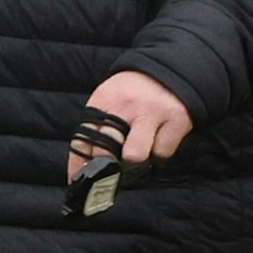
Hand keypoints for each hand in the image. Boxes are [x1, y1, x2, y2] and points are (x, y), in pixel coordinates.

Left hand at [69, 71, 192, 181]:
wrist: (171, 70)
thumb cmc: (134, 92)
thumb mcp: (110, 100)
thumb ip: (98, 127)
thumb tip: (86, 165)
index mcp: (104, 99)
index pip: (83, 138)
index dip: (78, 165)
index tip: (77, 182)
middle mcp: (126, 105)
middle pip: (105, 150)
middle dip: (106, 167)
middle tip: (111, 171)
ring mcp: (152, 112)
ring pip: (135, 155)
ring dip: (137, 158)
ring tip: (140, 145)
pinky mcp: (176, 119)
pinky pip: (162, 153)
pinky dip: (160, 150)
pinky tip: (159, 136)